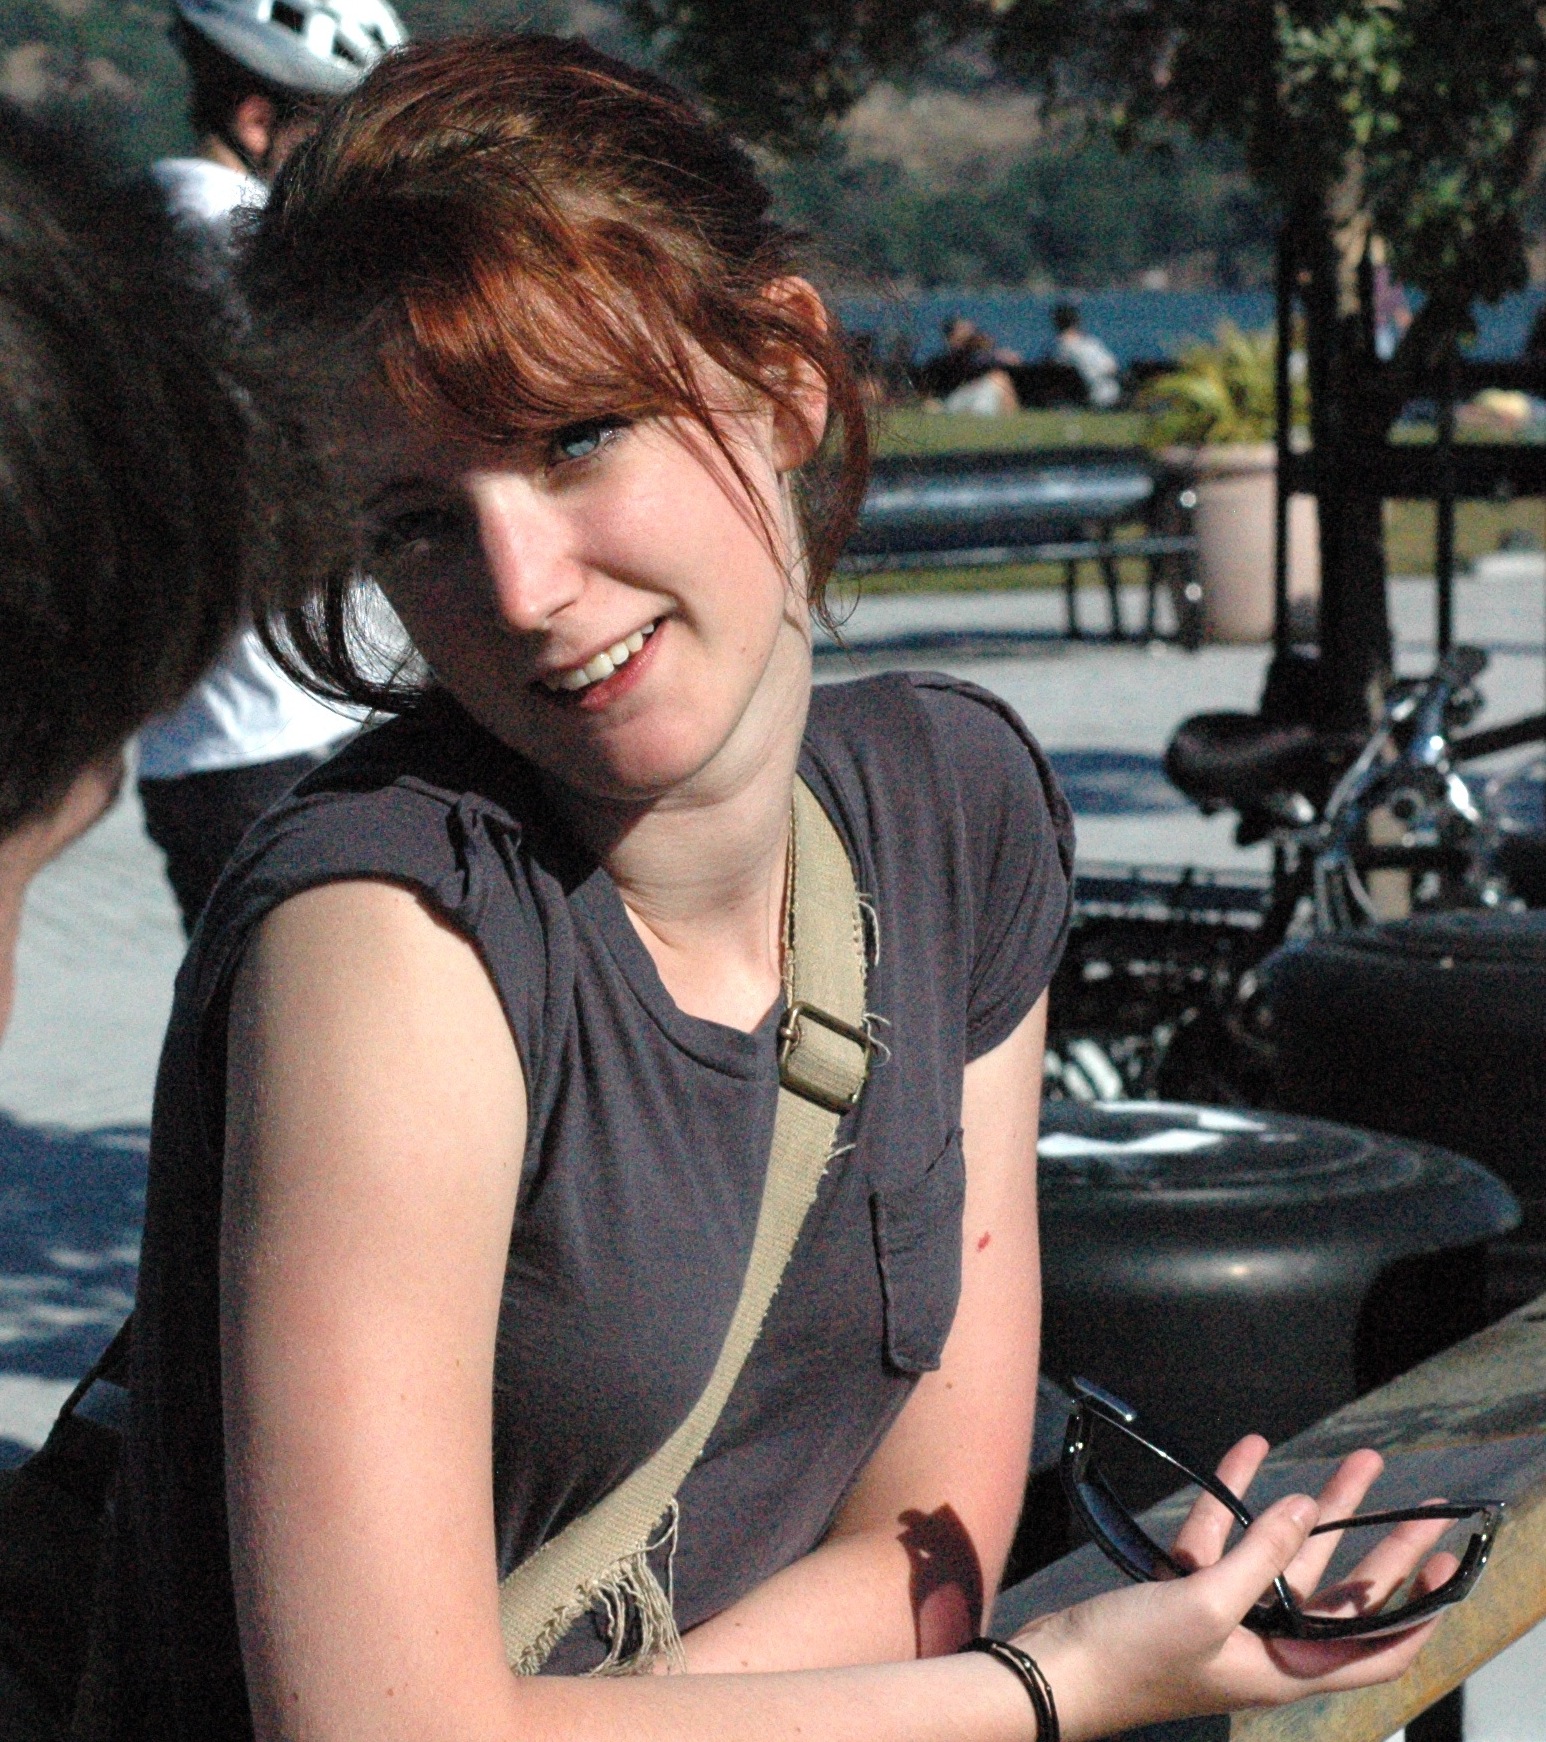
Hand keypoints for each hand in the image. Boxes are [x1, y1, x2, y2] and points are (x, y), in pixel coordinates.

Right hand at [1010, 1437, 1460, 1741]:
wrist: (1055, 1670)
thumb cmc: (1133, 1658)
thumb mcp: (1207, 1605)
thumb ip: (1261, 1556)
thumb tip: (1307, 1509)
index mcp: (1285, 1667)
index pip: (1376, 1649)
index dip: (1416, 1611)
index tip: (1443, 1564)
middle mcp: (1265, 1644)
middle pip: (1340, 1593)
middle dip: (1376, 1544)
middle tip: (1410, 1499)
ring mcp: (1226, 1617)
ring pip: (1286, 1557)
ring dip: (1313, 1510)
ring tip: (1349, 1465)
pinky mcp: (1186, 1593)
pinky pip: (1225, 1540)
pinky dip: (1237, 1500)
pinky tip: (1248, 1453)